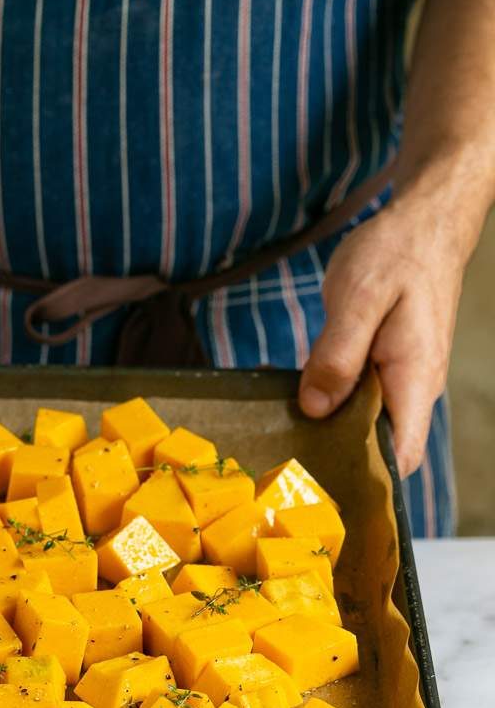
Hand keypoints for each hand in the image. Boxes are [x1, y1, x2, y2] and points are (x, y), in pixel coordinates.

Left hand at [298, 189, 464, 476]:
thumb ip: (337, 354)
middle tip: (285, 466)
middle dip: (339, 462)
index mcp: (414, 380)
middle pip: (381, 450)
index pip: (401, 456)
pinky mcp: (385, 369)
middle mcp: (414, 390)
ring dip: (331, 435)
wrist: (424, 223)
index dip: (367, 480)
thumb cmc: (397, 253)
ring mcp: (401, 381)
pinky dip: (332, 408)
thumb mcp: (358, 298)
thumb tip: (316, 408)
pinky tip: (298, 407)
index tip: (319, 484)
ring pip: (367, 427)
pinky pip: (361, 402)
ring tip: (283, 442)